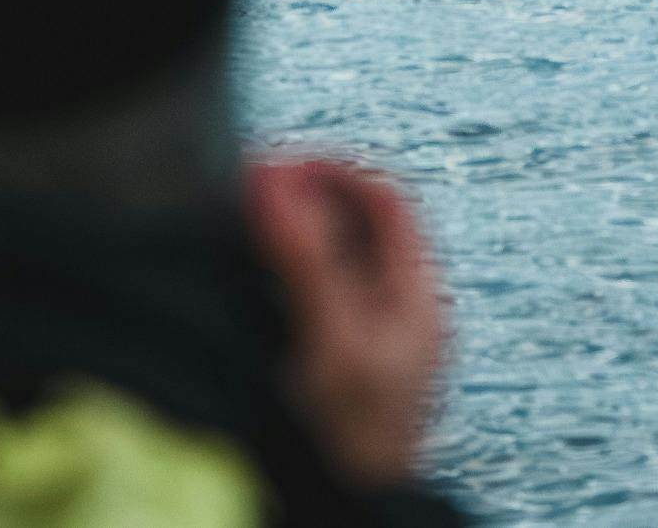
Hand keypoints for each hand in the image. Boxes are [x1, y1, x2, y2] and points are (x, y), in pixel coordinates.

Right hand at [246, 153, 448, 487]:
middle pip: (359, 223)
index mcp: (416, 298)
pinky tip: (246, 271)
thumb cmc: (348, 442)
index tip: (274, 164)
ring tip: (241, 216)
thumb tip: (275, 178)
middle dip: (306, 193)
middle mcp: (398, 312)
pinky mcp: (337, 365)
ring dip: (292, 228)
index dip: (333, 169)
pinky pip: (314, 292)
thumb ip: (307, 261)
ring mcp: (369, 339)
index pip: (385, 199)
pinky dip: (283, 267)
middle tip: (247, 184)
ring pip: (335, 256)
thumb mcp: (330, 343)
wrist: (343, 517)